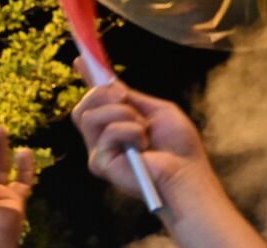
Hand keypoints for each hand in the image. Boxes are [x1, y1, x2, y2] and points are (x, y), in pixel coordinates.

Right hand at [70, 63, 212, 202]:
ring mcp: (97, 151)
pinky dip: (130, 132)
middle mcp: (101, 138)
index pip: (94, 101)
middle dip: (104, 94)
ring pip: (90, 115)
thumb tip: (111, 81)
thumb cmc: (176, 145)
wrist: (184, 171)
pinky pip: (108, 132)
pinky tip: (142, 146)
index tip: (82, 58)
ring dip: (122, 114)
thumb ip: (132, 98)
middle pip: (84, 105)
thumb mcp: (155, 110)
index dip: (88, 78)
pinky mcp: (99, 163)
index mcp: (115, 124)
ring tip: (142, 130)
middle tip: (126, 98)